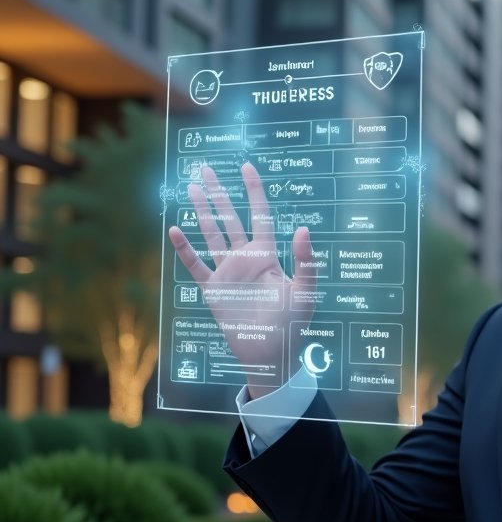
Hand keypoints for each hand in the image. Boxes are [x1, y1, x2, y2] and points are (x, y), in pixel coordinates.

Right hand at [168, 162, 317, 397]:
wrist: (270, 354)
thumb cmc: (293, 324)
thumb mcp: (305, 292)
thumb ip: (306, 261)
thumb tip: (304, 228)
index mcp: (267, 255)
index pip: (260, 215)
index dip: (254, 191)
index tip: (247, 167)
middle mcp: (245, 258)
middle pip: (230, 218)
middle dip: (219, 193)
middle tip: (206, 168)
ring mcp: (227, 272)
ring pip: (211, 234)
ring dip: (201, 211)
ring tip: (190, 187)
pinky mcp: (213, 290)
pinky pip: (195, 265)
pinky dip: (185, 249)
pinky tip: (175, 230)